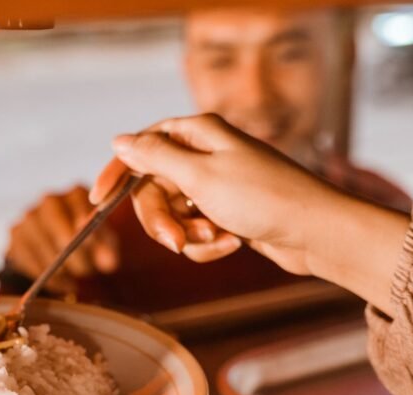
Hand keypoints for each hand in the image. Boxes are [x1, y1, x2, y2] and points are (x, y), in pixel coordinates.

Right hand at [6, 185, 118, 293]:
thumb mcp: (104, 243)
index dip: (82, 218)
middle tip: (86, 272)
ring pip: (41, 242)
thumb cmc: (89, 240)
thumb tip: (109, 264)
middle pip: (56, 220)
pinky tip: (60, 283)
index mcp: (77, 194)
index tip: (88, 238)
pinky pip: (27, 256)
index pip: (78, 201)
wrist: (59, 245)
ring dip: (58, 266)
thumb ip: (107, 251)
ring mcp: (30, 215)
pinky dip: (44, 274)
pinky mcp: (15, 233)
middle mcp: (51, 200)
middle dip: (71, 249)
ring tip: (74, 281)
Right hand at [90, 113, 409, 314]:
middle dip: (163, 220)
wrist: (315, 234)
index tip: (96, 201)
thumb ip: (155, 158)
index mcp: (197, 133)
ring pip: (175, 216)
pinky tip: (234, 244)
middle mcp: (205, 154)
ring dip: (191, 235)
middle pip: (155, 189)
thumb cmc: (263, 198)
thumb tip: (120, 140)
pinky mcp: (227, 214)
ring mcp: (217, 186)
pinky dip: (209, 244)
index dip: (118, 172)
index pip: (142, 146)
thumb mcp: (200, 176)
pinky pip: (197, 233)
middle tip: (175, 242)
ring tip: (220, 238)